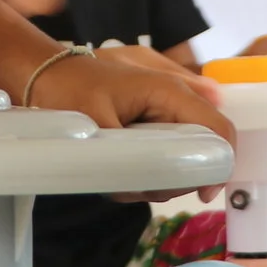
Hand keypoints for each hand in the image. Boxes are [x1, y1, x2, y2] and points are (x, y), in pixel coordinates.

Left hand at [30, 53, 235, 202]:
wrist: (45, 72)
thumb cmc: (68, 88)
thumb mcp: (97, 122)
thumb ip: (130, 154)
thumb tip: (156, 182)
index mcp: (169, 91)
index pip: (219, 128)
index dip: (221, 164)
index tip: (203, 193)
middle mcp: (174, 98)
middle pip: (204, 147)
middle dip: (180, 176)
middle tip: (144, 187)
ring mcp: (164, 110)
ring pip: (184, 155)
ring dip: (159, 176)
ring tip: (123, 177)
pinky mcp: (153, 121)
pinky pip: (165, 152)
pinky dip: (146, 169)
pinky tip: (120, 171)